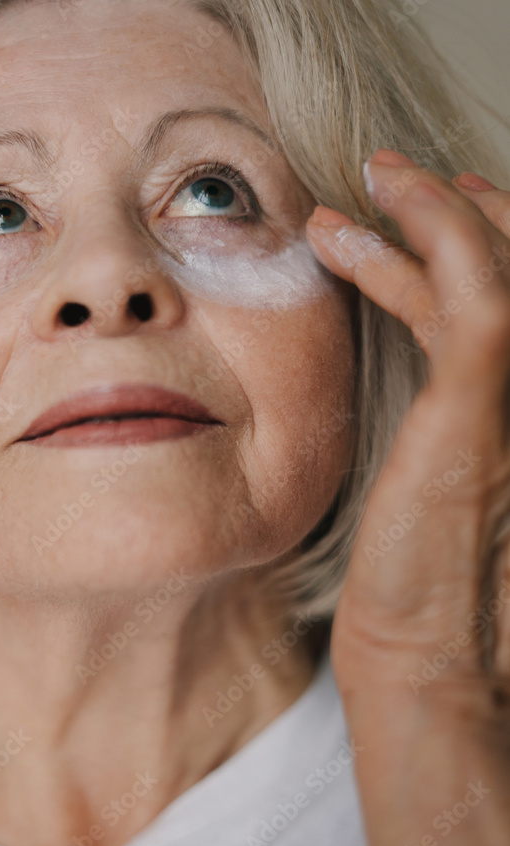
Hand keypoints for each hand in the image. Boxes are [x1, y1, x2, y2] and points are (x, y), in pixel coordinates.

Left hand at [306, 149, 509, 845]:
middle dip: (465, 211)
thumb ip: (442, 433)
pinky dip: (421, 240)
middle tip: (399, 178)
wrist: (426, 665)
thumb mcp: (434, 494)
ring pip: (497, 262)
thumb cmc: (418, 597)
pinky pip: (469, 291)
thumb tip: (420, 403)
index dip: (482, 248)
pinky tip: (354, 223)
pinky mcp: (484, 400)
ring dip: (432, 207)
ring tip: (368, 176)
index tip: (426, 219)